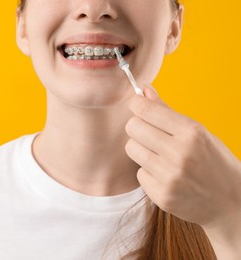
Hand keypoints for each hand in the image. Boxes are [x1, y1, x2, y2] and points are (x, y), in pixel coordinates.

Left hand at [125, 87, 240, 228]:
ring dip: (141, 149)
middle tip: (150, 133)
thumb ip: (167, 111)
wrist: (230, 201)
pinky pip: (139, 173)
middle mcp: (179, 153)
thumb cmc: (213, 161)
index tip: (137, 106)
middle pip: (132, 127)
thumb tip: (144, 90)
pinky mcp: (161, 195)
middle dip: (138, 127)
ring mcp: (169, 176)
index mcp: (191, 132)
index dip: (137, 104)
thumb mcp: (198, 132)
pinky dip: (148, 173)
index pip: (146, 109)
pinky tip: (165, 176)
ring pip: (131, 148)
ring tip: (158, 155)